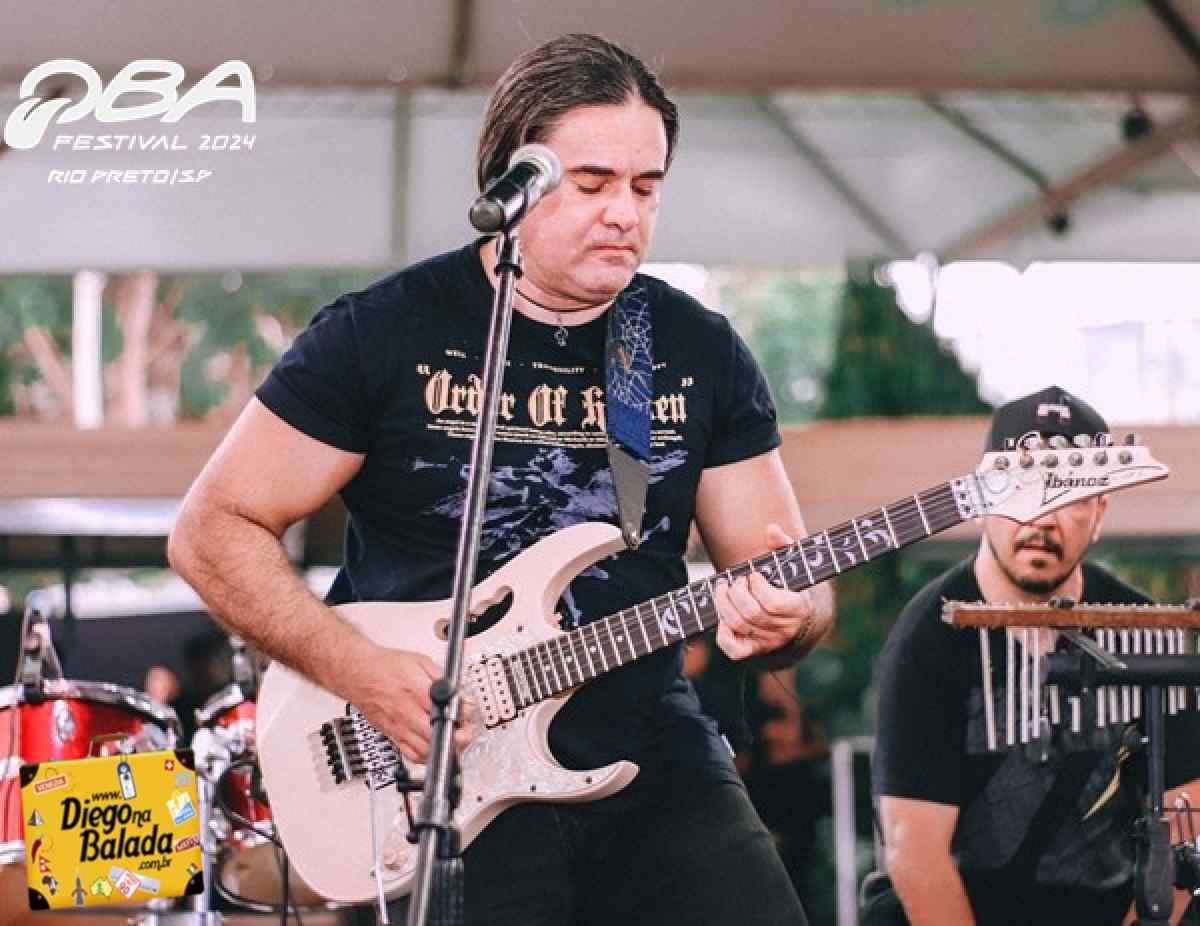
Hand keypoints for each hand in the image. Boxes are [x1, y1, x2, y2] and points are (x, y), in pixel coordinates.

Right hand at [351, 648, 477, 763]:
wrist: (357, 672)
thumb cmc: (385, 665)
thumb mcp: (420, 661)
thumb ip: (441, 677)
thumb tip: (457, 692)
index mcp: (415, 690)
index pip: (444, 710)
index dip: (461, 716)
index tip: (467, 716)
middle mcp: (405, 711)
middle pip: (435, 735)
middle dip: (456, 738)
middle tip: (464, 732)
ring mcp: (397, 726)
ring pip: (424, 751)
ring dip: (442, 750)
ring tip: (451, 741)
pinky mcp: (390, 734)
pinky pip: (410, 754)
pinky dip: (425, 756)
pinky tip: (432, 748)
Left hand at [714, 523, 820, 661]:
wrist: (795, 618)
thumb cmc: (790, 584)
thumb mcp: (792, 563)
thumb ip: (783, 544)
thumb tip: (771, 530)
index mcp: (799, 608)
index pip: (773, 603)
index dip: (757, 586)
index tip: (753, 574)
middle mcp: (785, 630)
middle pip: (751, 613)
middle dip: (736, 592)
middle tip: (734, 580)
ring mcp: (769, 642)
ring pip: (739, 626)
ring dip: (723, 604)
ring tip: (722, 588)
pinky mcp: (754, 650)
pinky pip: (735, 651)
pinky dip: (723, 635)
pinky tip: (722, 618)